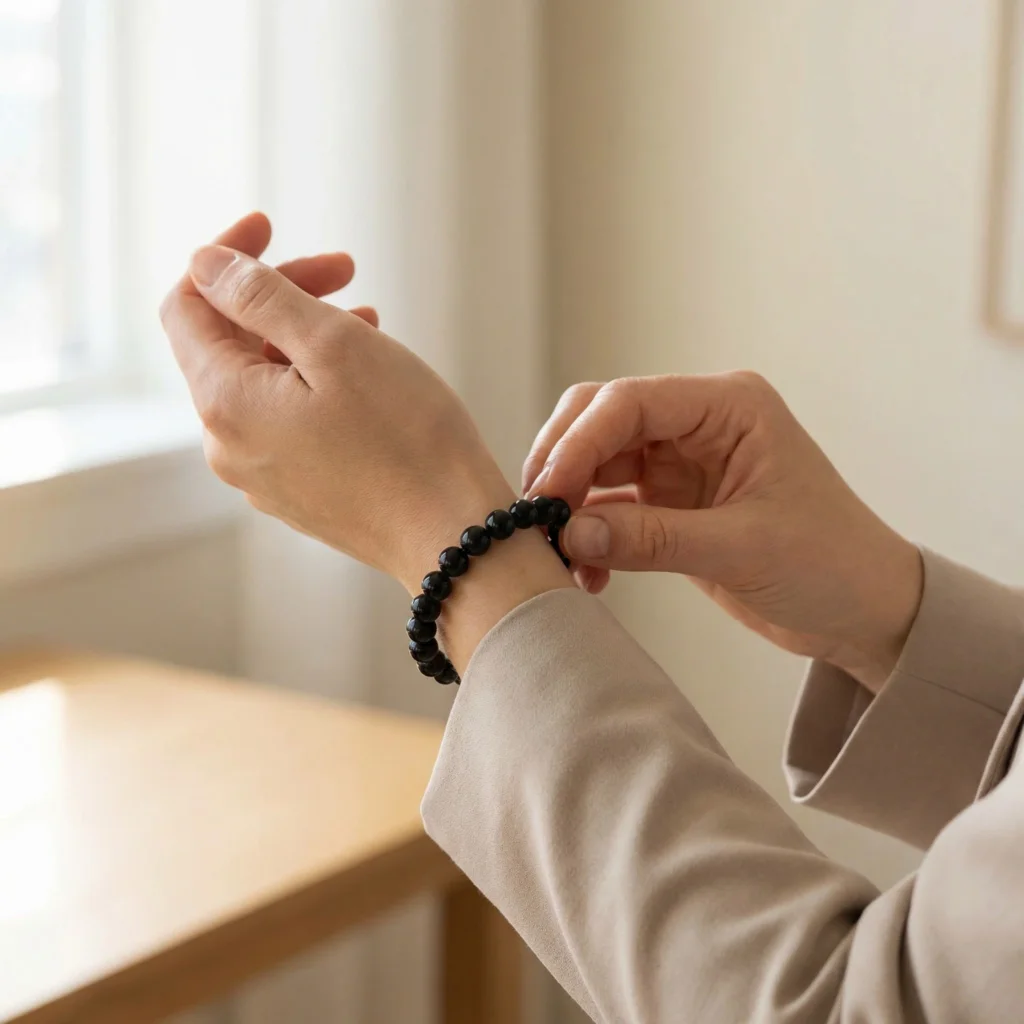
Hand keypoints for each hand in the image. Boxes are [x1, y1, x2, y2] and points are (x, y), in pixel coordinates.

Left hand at [160, 215, 571, 668]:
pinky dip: (318, 383)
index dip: (223, 257)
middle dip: (280, 294)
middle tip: (347, 270)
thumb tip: (206, 264)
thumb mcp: (335, 344)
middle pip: (229, 343)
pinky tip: (369, 374)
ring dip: (307, 338)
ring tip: (369, 322)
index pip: (187, 306)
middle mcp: (229, 446)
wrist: (454, 539)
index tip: (271, 227)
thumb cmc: (406, 439)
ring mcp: (264, 477)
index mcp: (225, 402)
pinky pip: (289, 421)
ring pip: (265, 382)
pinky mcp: (300, 494)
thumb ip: (259, 297)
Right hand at [524, 373, 922, 691]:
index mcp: (729, 407)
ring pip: (596, 463)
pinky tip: (588, 570)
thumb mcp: (742, 548)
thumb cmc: (831, 563)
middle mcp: (699, 424)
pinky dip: (591, 534)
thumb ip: (651, 538)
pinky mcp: (671, 501)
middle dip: (563, 465)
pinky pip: (610, 506)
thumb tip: (570, 534)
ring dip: (572, 505)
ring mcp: (681, 461)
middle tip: (538, 518)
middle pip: (601, 420)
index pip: (630, 403)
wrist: (864, 610)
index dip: (578, 444)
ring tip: (561, 555)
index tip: (549, 496)